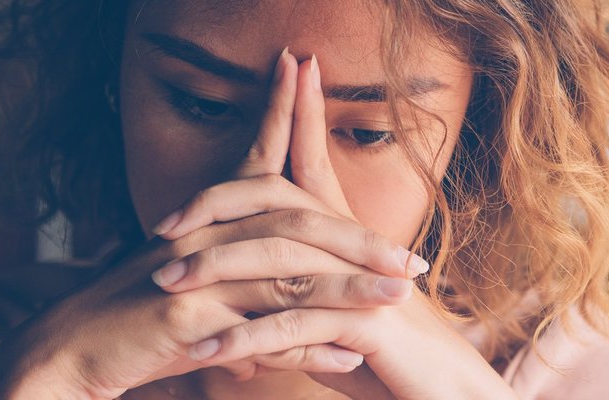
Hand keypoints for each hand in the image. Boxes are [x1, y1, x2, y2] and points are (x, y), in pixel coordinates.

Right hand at [0, 49, 426, 399]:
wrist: (66, 355)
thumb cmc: (136, 328)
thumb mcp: (201, 298)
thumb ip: (258, 300)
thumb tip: (316, 318)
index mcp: (207, 224)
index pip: (254, 162)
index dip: (281, 114)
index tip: (304, 68)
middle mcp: (204, 240)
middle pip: (293, 224)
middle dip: (358, 239)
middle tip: (414, 259)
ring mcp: (194, 276)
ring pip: (287, 276)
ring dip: (349, 288)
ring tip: (400, 297)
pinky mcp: (184, 318)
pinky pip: (258, 331)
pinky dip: (306, 347)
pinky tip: (346, 355)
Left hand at [161, 52, 517, 399]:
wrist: (447, 393)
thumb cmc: (391, 358)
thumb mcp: (336, 319)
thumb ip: (298, 297)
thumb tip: (254, 296)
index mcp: (349, 238)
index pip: (310, 168)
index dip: (294, 119)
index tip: (269, 85)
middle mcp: (356, 248)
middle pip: (280, 202)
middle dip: (217, 206)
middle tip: (161, 227)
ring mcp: (362, 281)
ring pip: (277, 261)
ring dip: (214, 272)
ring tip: (163, 285)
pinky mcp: (366, 322)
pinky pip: (291, 325)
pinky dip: (242, 339)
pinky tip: (202, 351)